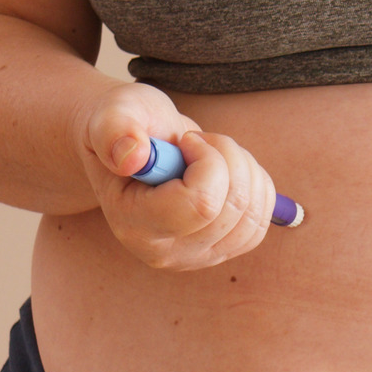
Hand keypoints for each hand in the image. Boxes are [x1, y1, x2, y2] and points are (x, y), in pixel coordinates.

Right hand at [77, 83, 275, 270]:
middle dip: (229, 158)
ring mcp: (196, 257)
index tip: (187, 141)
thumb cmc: (125, 128)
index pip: (201, 204)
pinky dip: (255, 185)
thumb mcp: (111, 114)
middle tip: (199, 141)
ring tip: (210, 153)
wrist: (136, 147)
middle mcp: (165, 253)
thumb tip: (133, 157)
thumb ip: (114, 130)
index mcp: (133, 226)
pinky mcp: (220, 251)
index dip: (208, 160)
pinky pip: (260, 221)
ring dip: (244, 169)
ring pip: (252, 214)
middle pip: (232, 208)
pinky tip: (225, 170)